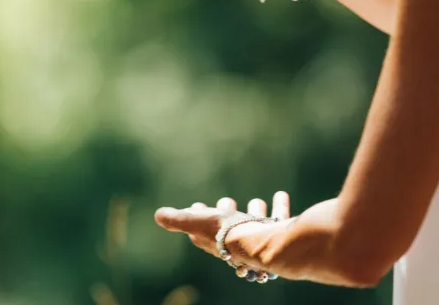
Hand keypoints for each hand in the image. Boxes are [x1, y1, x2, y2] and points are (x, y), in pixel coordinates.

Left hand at [155, 192, 291, 258]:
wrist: (262, 244)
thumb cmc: (226, 234)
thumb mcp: (198, 223)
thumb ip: (178, 219)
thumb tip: (157, 215)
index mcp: (215, 240)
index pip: (202, 230)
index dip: (198, 218)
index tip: (196, 206)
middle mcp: (236, 241)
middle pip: (230, 227)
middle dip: (227, 214)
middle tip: (226, 201)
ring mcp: (257, 238)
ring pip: (255, 222)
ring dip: (255, 212)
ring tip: (256, 201)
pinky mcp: (276, 233)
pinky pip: (278, 217)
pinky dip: (279, 206)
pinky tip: (281, 194)